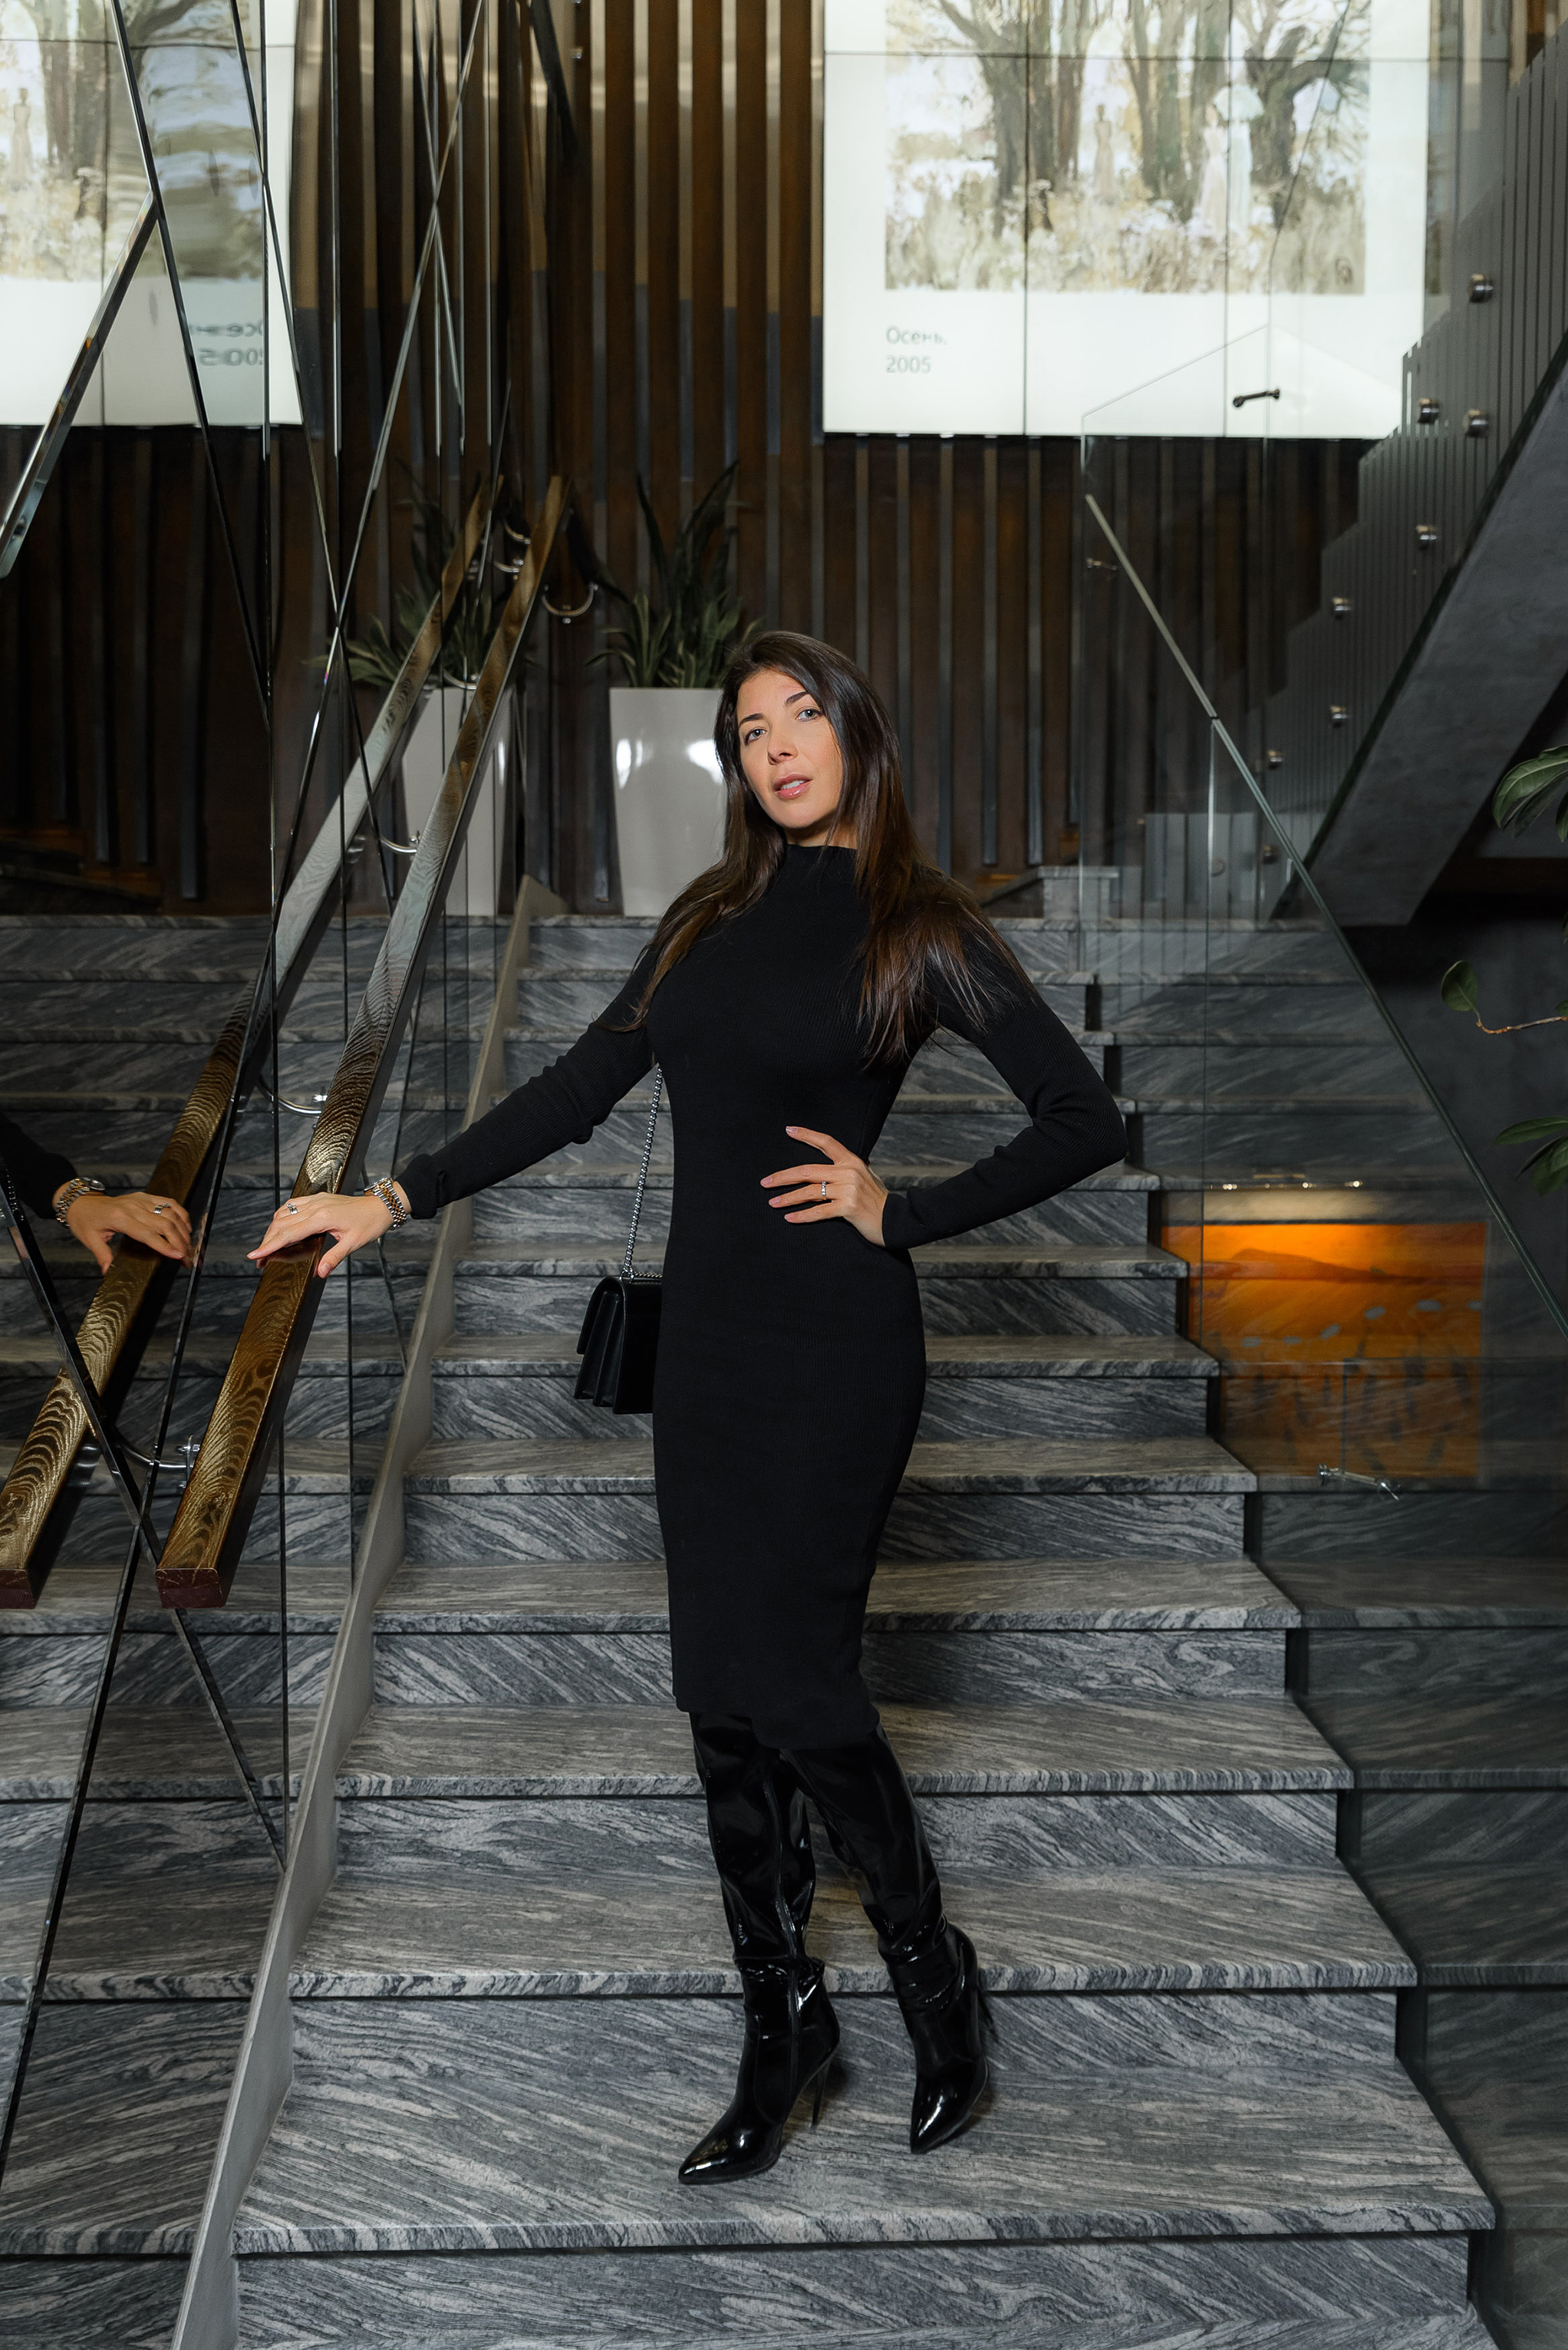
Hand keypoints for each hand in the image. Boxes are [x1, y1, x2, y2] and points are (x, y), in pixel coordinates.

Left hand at [62, 1188, 192, 1275]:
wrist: (82, 1202)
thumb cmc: (86, 1222)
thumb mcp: (90, 1240)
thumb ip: (102, 1256)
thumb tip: (108, 1273)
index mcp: (120, 1218)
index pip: (147, 1234)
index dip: (165, 1245)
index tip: (178, 1256)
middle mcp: (133, 1207)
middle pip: (164, 1224)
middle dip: (179, 1242)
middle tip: (187, 1258)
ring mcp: (141, 1199)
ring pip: (170, 1213)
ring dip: (183, 1230)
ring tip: (189, 1246)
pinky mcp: (145, 1196)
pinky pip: (169, 1202)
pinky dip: (181, 1213)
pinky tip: (187, 1226)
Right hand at [248, 1184, 405, 1277]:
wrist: (381, 1206)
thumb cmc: (369, 1224)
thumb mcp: (353, 1244)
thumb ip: (334, 1258)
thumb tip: (320, 1273)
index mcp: (322, 1218)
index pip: (288, 1234)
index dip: (269, 1245)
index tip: (255, 1255)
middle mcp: (315, 1206)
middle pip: (281, 1223)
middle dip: (267, 1241)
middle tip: (259, 1259)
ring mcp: (316, 1200)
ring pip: (284, 1213)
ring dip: (273, 1229)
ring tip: (267, 1246)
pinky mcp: (318, 1198)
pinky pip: (293, 1204)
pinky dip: (282, 1216)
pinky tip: (280, 1225)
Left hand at [761, 1126, 887, 1247]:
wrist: (895, 1220)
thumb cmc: (877, 1200)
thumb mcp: (865, 1177)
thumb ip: (847, 1169)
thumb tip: (830, 1165)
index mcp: (851, 1161)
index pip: (826, 1142)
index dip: (806, 1135)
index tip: (788, 1130)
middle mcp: (849, 1172)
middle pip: (807, 1170)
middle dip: (783, 1177)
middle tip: (765, 1182)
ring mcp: (849, 1190)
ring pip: (810, 1192)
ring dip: (788, 1198)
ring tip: (773, 1203)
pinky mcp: (848, 1208)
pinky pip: (819, 1211)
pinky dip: (802, 1216)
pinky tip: (790, 1218)